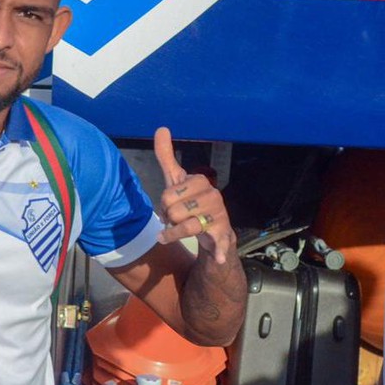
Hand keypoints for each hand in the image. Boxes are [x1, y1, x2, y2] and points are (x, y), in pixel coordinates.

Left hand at [153, 127, 233, 263]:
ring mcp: (220, 215)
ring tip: (175, 233)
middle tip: (175, 219)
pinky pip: (219, 242)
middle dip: (168, 219)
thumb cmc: (190, 203)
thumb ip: (166, 156)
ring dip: (173, 234)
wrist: (211, 232)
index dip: (163, 204)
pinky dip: (219, 251)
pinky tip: (218, 257)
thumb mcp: (175, 180)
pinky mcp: (223, 235)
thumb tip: (161, 127)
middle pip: (172, 211)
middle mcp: (213, 196)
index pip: (166, 195)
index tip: (171, 205)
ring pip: (184, 226)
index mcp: (200, 181)